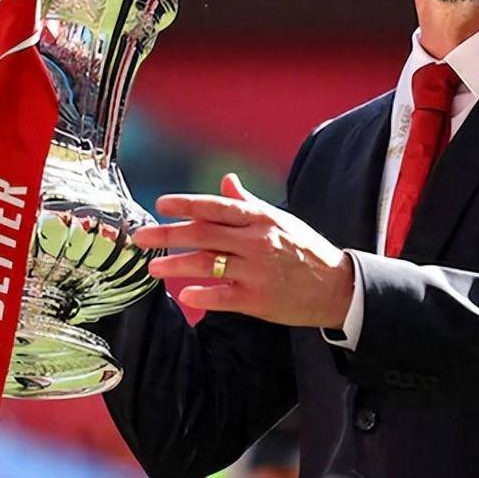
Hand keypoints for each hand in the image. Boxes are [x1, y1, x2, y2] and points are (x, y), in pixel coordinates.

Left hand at [135, 173, 354, 328]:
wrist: (337, 287)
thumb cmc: (306, 250)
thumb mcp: (280, 220)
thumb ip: (249, 202)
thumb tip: (226, 180)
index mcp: (261, 218)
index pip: (217, 207)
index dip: (186, 205)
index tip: (160, 205)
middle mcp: (257, 241)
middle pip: (203, 233)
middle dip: (167, 234)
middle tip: (141, 237)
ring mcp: (257, 270)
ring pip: (207, 263)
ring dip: (176, 264)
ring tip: (153, 267)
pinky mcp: (259, 299)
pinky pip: (223, 296)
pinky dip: (203, 295)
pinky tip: (184, 296)